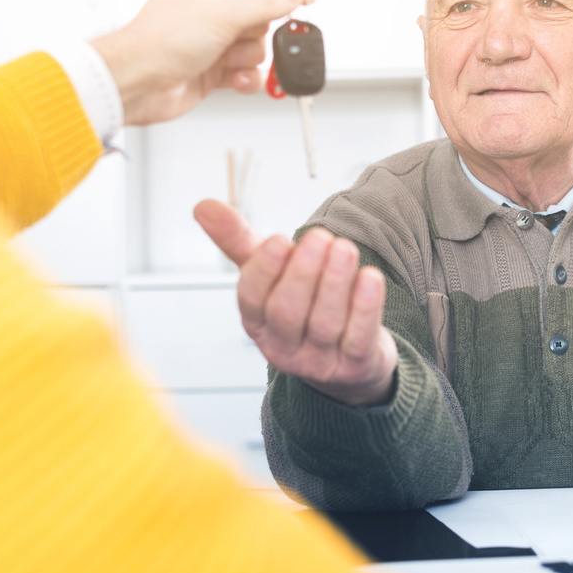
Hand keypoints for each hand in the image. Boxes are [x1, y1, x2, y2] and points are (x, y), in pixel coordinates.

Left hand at [92, 0, 313, 125]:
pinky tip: (235, 79)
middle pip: (260, 13)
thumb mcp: (222, 13)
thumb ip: (265, 3)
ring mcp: (211, 39)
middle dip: (258, 29)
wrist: (139, 84)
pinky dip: (245, 77)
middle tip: (246, 34)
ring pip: (255, 44)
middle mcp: (208, 7)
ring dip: (248, 56)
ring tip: (227, 59)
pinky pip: (246, 70)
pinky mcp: (213, 68)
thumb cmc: (161, 41)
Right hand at [194, 199, 397, 406]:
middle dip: (303, 273)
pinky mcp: (355, 367)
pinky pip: (359, 338)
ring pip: (325, 324)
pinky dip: (365, 307)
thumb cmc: (303, 308)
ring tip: (345, 248)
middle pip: (287, 312)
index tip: (280, 239)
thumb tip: (202, 204)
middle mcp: (283, 348)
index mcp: (257, 324)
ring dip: (335, 282)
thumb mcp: (271, 278)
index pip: (251, 300)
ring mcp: (319, 361)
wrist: (347, 363)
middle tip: (321, 237)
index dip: (264, 270)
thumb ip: (240, 244)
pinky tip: (371, 277)